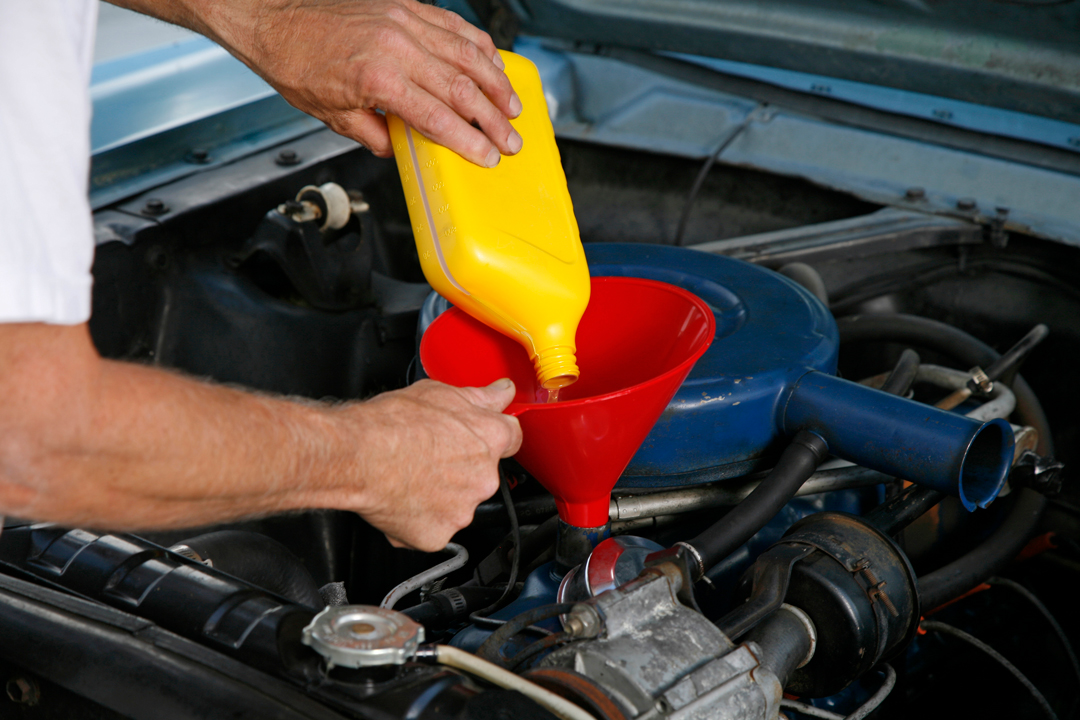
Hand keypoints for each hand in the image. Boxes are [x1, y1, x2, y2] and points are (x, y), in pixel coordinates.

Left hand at [201, 0, 521, 166]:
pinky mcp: (405, 5)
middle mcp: (397, 46)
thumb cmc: (295, 63)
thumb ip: (375, 136)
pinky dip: (479, 46)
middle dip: (493, 119)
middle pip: (462, 88)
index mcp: (379, 79)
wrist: (272, 17)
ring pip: (467, 54)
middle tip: (511, 141)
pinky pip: (454, 25)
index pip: (439, 117)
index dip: (469, 141)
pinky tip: (493, 65)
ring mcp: (404, 20)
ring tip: (514, 108)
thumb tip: (403, 150)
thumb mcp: (332, 116)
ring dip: (497, 84)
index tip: (487, 156)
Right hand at [342, 378, 521, 550]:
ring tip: (409, 477)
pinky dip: (420, 519)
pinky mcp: (438, 535)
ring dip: (440, 496)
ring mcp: (462, 510)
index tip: (479, 437)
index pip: (512, 437)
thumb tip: (502, 391)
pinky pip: (434, 529)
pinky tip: (401, 499)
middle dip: (460, 468)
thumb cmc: (391, 424)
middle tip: (428, 457)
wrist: (358, 457)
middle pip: (482, 475)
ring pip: (458, 504)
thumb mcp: (440, 393)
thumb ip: (481, 396)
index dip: (491, 436)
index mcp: (489, 438)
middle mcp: (484, 478)